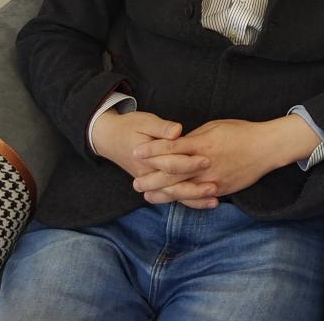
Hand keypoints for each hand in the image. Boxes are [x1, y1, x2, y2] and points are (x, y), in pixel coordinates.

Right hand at [91, 109, 209, 191]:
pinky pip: (171, 197)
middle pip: (172, 184)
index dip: (188, 162)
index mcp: (145, 157)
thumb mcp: (145, 121)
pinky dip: (188, 201)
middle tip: (215, 185)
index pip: (169, 163)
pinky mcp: (154, 185)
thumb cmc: (130, 126)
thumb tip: (177, 131)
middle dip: (194, 186)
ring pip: (172, 195)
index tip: (207, 159)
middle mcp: (147, 174)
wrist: (108, 138)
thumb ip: (162, 128)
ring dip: (193, 199)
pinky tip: (206, 203)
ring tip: (214, 200)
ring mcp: (149, 182)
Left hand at [130, 116, 319, 205]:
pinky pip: (198, 197)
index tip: (136, 151)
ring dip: (163, 193)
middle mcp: (204, 163)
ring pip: (182, 189)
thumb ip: (194, 138)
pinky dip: (184, 200)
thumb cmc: (240, 132)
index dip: (152, 150)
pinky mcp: (220, 189)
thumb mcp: (214, 127)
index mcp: (201, 144)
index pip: (171, 148)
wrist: (266, 148)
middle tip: (135, 182)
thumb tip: (177, 143)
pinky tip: (174, 201)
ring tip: (147, 196)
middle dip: (151, 178)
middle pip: (172, 172)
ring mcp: (212, 179)